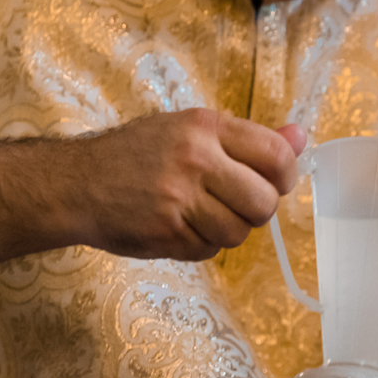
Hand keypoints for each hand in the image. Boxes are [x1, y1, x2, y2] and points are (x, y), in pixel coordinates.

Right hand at [67, 109, 304, 260]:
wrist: (77, 184)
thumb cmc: (136, 155)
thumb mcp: (189, 130)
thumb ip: (247, 138)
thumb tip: (301, 137)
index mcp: (205, 127)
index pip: (275, 155)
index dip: (285, 175)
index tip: (274, 182)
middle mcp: (195, 160)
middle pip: (264, 202)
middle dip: (257, 211)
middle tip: (237, 204)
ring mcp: (180, 200)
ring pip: (238, 232)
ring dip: (228, 231)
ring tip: (202, 215)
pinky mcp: (167, 234)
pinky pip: (209, 250)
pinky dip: (201, 244)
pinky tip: (180, 227)